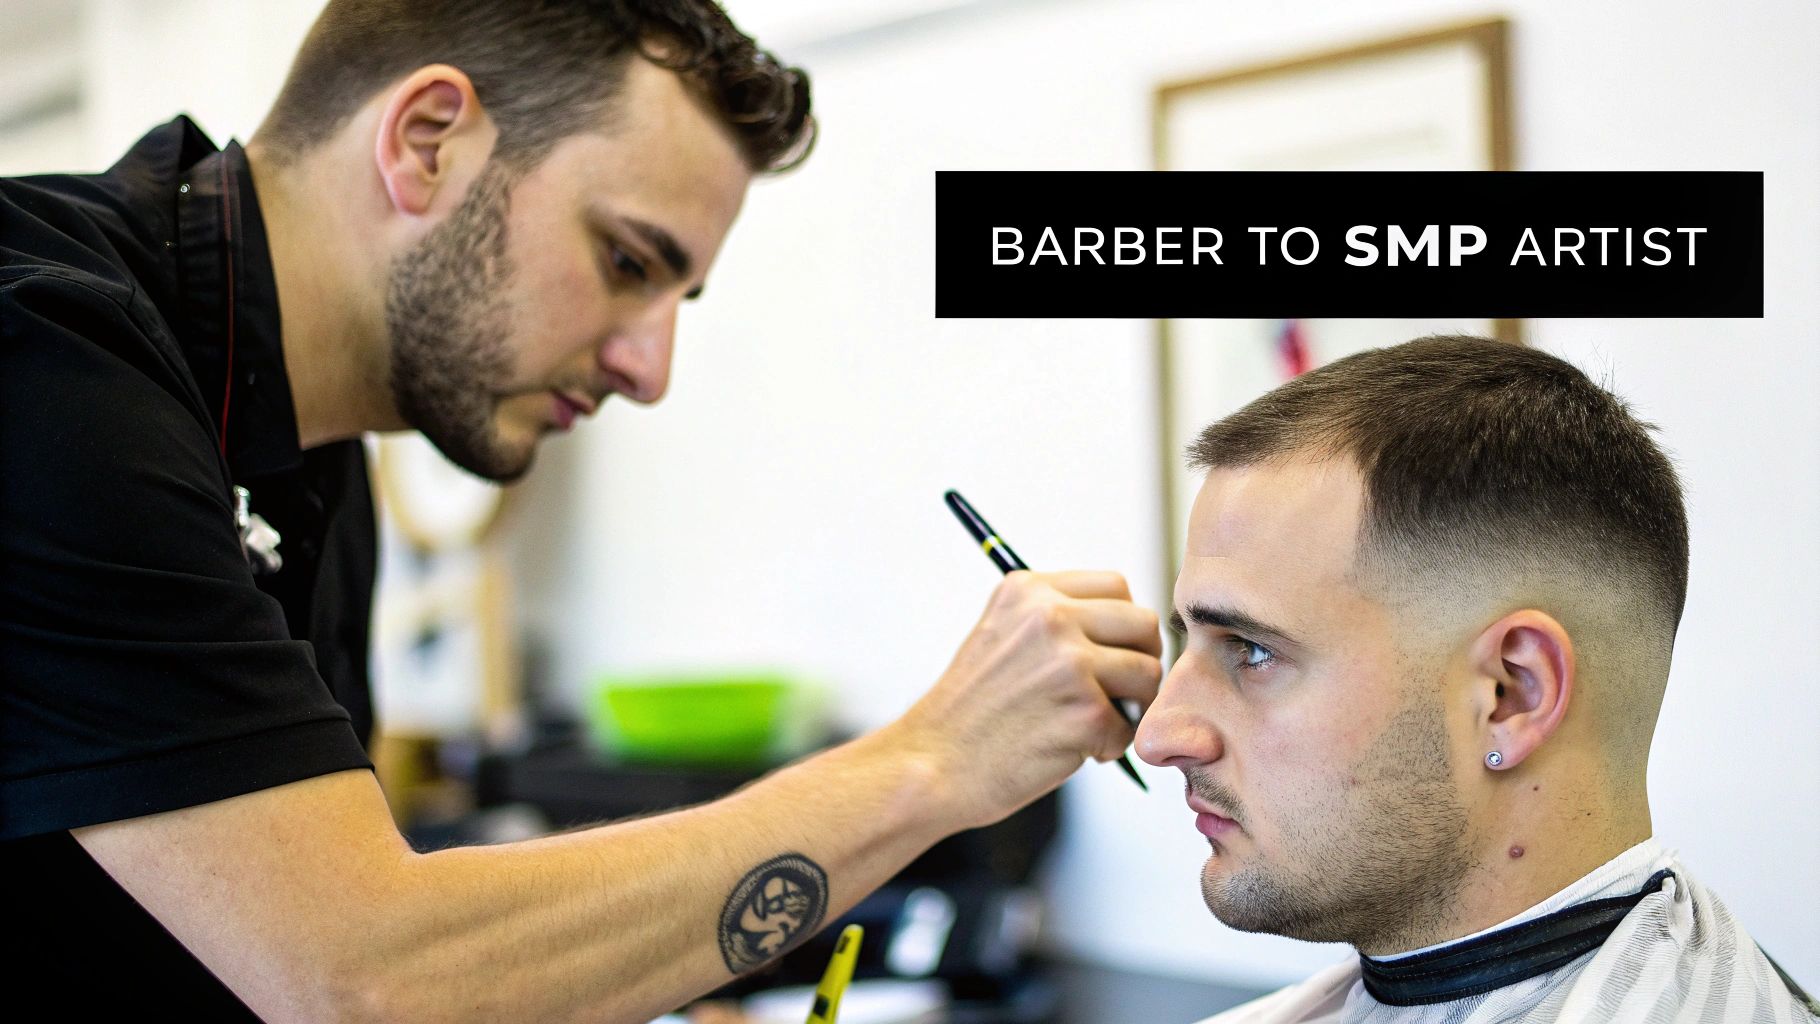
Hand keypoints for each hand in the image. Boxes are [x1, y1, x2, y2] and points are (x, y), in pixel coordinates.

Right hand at [893, 570, 1161, 828]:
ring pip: (1147, 674)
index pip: (1116, 586)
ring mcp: (1071, 663)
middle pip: (1142, 624)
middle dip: (1138, 661)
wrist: (931, 765)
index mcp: (1029, 591)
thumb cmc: (969, 712)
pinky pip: (1130, 725)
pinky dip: (1109, 745)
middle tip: (1115, 693)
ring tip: (1091, 724)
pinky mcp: (1087, 712)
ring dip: (1130, 705)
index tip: (1108, 655)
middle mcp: (1051, 617)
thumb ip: (1053, 618)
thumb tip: (1127, 624)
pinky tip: (1073, 750)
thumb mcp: (1000, 635)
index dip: (1122, 626)